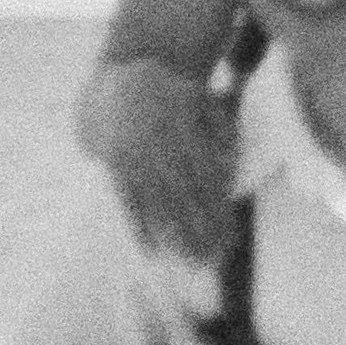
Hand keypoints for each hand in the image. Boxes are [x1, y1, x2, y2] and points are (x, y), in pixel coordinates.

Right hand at [86, 57, 230, 260]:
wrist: (117, 83)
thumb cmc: (171, 96)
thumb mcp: (201, 99)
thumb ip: (222, 129)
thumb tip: (231, 164)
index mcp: (183, 126)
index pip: (207, 177)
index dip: (219, 210)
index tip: (230, 237)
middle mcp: (157, 142)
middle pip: (184, 196)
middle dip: (200, 230)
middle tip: (213, 261)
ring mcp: (133, 154)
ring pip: (158, 202)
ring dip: (174, 235)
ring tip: (189, 262)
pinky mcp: (114, 165)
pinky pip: (128, 202)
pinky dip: (138, 227)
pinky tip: (150, 251)